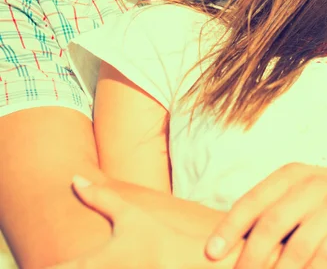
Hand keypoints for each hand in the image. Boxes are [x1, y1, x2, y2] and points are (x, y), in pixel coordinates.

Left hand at [46, 176, 214, 268]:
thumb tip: (75, 178)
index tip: (34, 262)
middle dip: (60, 264)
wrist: (180, 259)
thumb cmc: (153, 235)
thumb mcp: (126, 212)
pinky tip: (110, 262)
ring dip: (79, 266)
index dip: (41, 267)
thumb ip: (99, 197)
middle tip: (56, 256)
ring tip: (93, 256)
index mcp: (90, 264)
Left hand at [205, 163, 326, 268]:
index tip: (211, 253)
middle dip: (251, 258)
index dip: (230, 228)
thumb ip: (271, 211)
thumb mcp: (299, 192)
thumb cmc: (326, 198)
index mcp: (289, 175)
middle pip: (272, 224)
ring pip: (299, 244)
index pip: (252, 200)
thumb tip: (231, 246)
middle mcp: (311, 184)